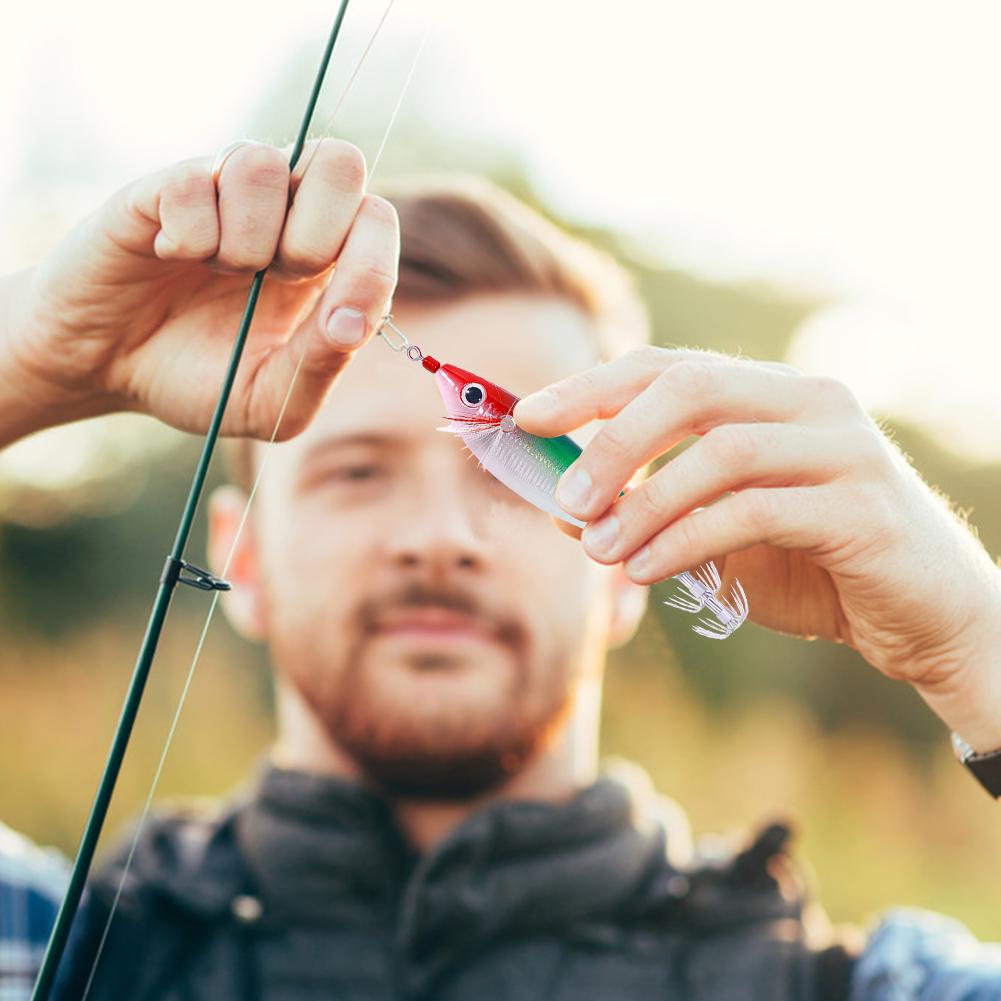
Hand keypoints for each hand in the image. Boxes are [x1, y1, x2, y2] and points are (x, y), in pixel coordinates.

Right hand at [0, 140, 397, 444]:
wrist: (109, 370)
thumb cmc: (203, 379)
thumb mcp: (274, 399)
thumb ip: (323, 363)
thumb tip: (354, 322)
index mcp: (327, 260)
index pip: (377, 218)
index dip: (371, 261)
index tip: (338, 321)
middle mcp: (284, 211)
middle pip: (341, 163)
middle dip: (316, 237)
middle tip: (276, 279)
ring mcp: (226, 191)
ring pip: (265, 164)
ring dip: (245, 240)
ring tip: (217, 270)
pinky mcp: (165, 184)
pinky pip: (194, 182)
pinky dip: (187, 235)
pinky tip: (169, 255)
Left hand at [515, 348, 1000, 747]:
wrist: (920, 619)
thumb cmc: (809, 566)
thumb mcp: (714, 534)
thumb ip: (649, 512)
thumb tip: (559, 508)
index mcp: (771, 395)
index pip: (668, 366)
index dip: (592, 386)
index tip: (527, 417)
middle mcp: (811, 402)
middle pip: (692, 386)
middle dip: (613, 439)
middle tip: (564, 498)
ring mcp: (843, 447)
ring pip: (721, 451)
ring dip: (644, 504)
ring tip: (597, 551)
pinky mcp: (862, 505)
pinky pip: (754, 511)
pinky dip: (686, 540)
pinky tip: (646, 570)